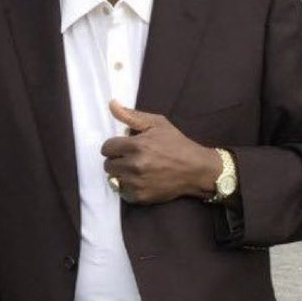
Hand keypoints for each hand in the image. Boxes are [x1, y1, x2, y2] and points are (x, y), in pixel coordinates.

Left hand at [103, 101, 220, 203]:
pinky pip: (122, 192)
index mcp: (136, 145)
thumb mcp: (157, 124)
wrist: (195, 169)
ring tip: (137, 169)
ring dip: (122, 173)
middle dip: (117, 160)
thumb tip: (111, 104)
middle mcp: (133, 165)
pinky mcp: (139, 196)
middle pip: (107, 165)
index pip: (106, 148)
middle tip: (131, 158)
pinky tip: (141, 180)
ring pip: (114, 178)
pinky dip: (128, 187)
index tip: (124, 147)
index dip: (114, 146)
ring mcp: (136, 182)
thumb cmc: (176, 144)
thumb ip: (131, 116)